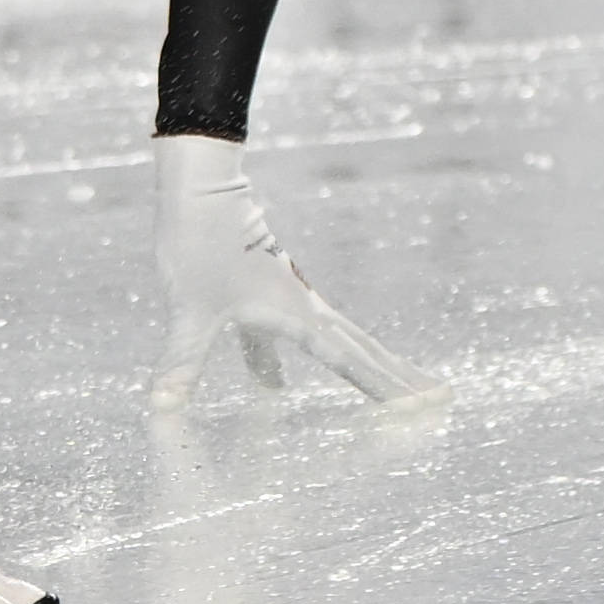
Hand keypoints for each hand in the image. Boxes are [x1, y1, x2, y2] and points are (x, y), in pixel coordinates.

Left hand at [150, 135, 443, 410]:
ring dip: (373, 367)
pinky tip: (272, 389)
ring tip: (400, 390)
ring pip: (344, 343)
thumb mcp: (189, 311)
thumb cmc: (197, 247)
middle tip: (441, 401)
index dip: (384, 388)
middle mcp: (306, 309)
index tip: (422, 408)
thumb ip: (182, 361)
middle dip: (400, 379)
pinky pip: (293, 339)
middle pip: (364, 351)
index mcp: (297, 316)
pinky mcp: (268, 298)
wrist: (200, 195)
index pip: (350, 362)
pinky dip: (294, 363)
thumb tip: (162, 405)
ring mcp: (292, 303)